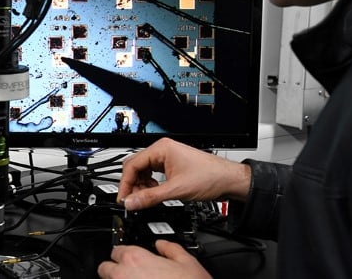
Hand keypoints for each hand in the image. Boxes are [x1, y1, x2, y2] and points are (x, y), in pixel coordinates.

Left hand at [97, 240, 211, 278]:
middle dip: (114, 270)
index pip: (116, 250)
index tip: (130, 258)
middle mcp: (123, 276)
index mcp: (136, 259)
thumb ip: (170, 248)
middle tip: (130, 273)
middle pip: (105, 269)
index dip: (124, 254)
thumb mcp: (187, 262)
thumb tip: (162, 245)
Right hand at [117, 138, 250, 210]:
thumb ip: (150, 197)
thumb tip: (131, 202)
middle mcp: (162, 150)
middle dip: (132, 184)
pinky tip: (154, 193)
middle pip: (135, 166)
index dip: (125, 184)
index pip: (132, 165)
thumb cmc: (209, 177)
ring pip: (143, 170)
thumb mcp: (175, 191)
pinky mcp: (171, 164)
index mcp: (161, 149)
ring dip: (141, 185)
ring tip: (144, 198)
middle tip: (131, 201)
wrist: (228, 180)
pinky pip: (152, 172)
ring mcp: (167, 156)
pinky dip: (149, 184)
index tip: (123, 199)